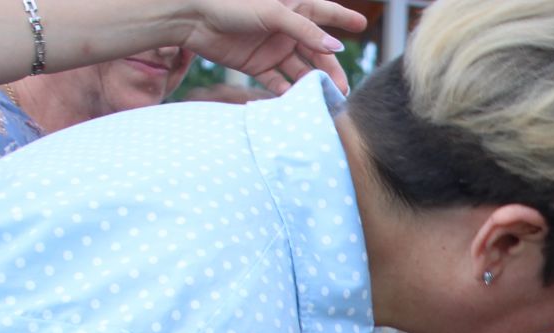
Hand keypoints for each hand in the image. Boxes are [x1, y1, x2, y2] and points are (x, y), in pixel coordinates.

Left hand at [183, 0, 366, 92]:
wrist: (191, 17)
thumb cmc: (231, 3)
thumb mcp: (273, 12)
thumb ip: (305, 30)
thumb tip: (334, 48)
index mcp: (291, 7)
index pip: (324, 12)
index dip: (343, 17)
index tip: (362, 23)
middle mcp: (285, 28)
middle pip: (316, 51)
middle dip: (330, 69)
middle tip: (342, 88)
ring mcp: (272, 48)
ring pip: (300, 69)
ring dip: (311, 84)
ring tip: (323, 100)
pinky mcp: (257, 65)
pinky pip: (278, 81)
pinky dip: (287, 92)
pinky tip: (295, 102)